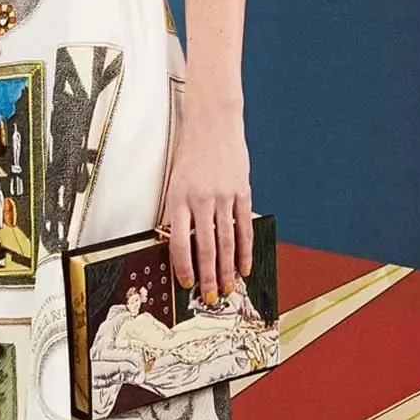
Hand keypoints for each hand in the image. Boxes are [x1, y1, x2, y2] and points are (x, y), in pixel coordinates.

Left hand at [161, 96, 252, 305]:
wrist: (212, 122)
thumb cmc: (189, 152)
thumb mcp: (173, 180)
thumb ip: (175, 211)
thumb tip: (175, 243)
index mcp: (179, 199)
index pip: (180, 242)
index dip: (183, 267)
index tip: (187, 283)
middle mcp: (201, 200)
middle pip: (206, 247)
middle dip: (208, 277)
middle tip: (211, 298)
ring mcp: (224, 196)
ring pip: (226, 241)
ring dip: (227, 269)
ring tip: (229, 288)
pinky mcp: (241, 192)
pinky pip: (243, 226)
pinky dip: (245, 248)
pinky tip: (245, 266)